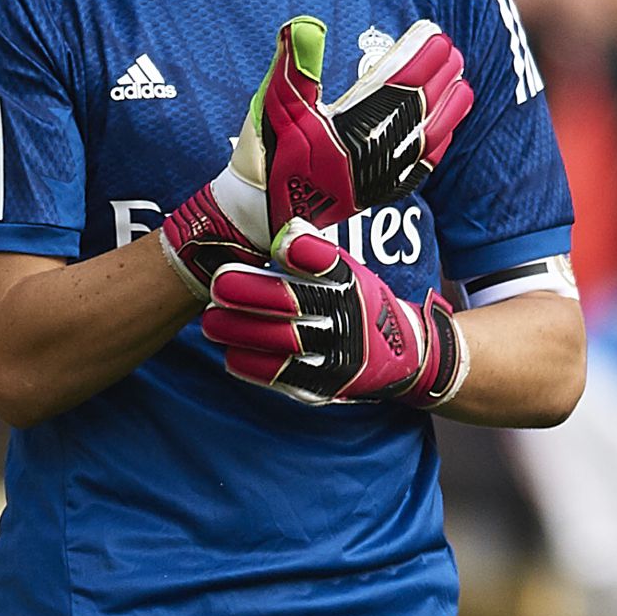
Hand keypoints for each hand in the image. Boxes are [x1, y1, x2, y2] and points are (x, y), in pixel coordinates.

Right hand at [161, 16, 471, 295]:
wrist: (261, 213)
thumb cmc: (265, 154)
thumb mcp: (273, 105)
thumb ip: (293, 65)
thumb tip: (305, 26)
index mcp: (350, 128)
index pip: (398, 84)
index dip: (420, 56)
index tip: (433, 32)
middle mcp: (372, 154)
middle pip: (421, 107)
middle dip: (440, 75)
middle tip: (450, 49)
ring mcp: (380, 177)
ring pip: (429, 136)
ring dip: (448, 107)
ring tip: (461, 81)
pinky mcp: (380, 194)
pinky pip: (422, 167)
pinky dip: (439, 143)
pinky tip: (446, 130)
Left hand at [202, 221, 468, 408]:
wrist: (405, 356)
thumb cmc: (360, 303)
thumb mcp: (349, 272)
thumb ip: (313, 252)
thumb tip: (284, 231)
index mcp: (352, 283)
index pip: (328, 263)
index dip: (305, 252)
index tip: (280, 244)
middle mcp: (348, 317)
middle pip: (295, 303)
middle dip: (251, 293)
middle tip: (218, 284)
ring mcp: (338, 354)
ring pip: (283, 342)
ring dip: (241, 331)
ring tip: (211, 321)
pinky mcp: (327, 383)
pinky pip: (283, 375)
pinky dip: (252, 364)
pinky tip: (230, 352)